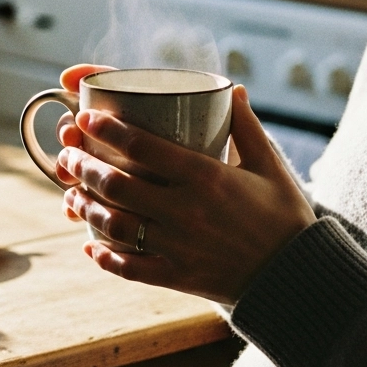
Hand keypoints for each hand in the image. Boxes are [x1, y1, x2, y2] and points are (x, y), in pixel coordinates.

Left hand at [55, 66, 316, 305]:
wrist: (298, 276)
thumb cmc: (284, 215)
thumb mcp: (269, 164)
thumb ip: (246, 126)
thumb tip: (231, 89)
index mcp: (207, 177)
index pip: (144, 148)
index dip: (108, 130)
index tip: (86, 118)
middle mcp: (186, 211)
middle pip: (118, 185)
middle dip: (84, 165)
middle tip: (68, 151)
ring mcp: (178, 246)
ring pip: (115, 226)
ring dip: (85, 207)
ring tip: (70, 192)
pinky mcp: (177, 276)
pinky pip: (130, 268)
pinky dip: (104, 258)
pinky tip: (89, 247)